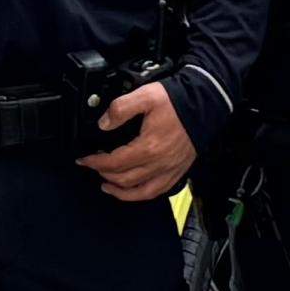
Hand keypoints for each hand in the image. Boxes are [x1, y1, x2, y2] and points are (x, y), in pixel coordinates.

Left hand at [80, 79, 194, 202]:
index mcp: (148, 147)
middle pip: (124, 179)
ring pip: (140, 191)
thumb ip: (121, 108)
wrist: (205, 104)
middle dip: (104, 174)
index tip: (84, 160)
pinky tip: (134, 191)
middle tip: (94, 166)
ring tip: (107, 186)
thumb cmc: (176, 101)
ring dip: (120, 192)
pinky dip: (142, 194)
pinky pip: (158, 191)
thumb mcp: (145, 96)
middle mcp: (159, 163)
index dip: (95, 163)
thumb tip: (103, 124)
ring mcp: (170, 170)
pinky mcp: (178, 171)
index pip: (114, 163)